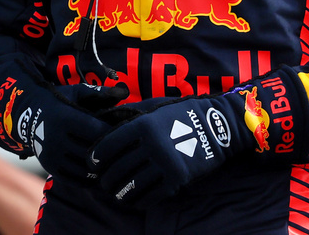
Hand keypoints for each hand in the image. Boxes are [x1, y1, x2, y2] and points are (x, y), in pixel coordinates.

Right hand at [0, 82, 124, 181]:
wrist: (27, 115)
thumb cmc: (58, 101)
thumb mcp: (75, 92)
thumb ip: (99, 92)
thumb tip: (124, 93)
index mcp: (65, 117)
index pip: (98, 131)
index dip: (113, 133)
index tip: (121, 133)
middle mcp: (56, 138)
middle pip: (93, 151)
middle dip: (109, 152)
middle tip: (121, 152)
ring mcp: (51, 154)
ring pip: (85, 169)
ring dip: (100, 168)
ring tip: (110, 163)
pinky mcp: (49, 167)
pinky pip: (74, 179)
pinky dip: (88, 179)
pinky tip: (96, 172)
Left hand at [91, 95, 239, 206]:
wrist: (216, 126)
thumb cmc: (180, 113)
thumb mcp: (153, 107)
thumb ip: (128, 114)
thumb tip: (103, 119)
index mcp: (144, 124)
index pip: (111, 143)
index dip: (97, 155)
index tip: (91, 163)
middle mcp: (153, 145)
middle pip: (119, 167)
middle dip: (106, 178)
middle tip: (102, 181)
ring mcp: (166, 164)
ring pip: (133, 185)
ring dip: (119, 192)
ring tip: (114, 192)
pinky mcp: (178, 179)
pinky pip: (152, 195)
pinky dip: (138, 201)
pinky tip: (132, 200)